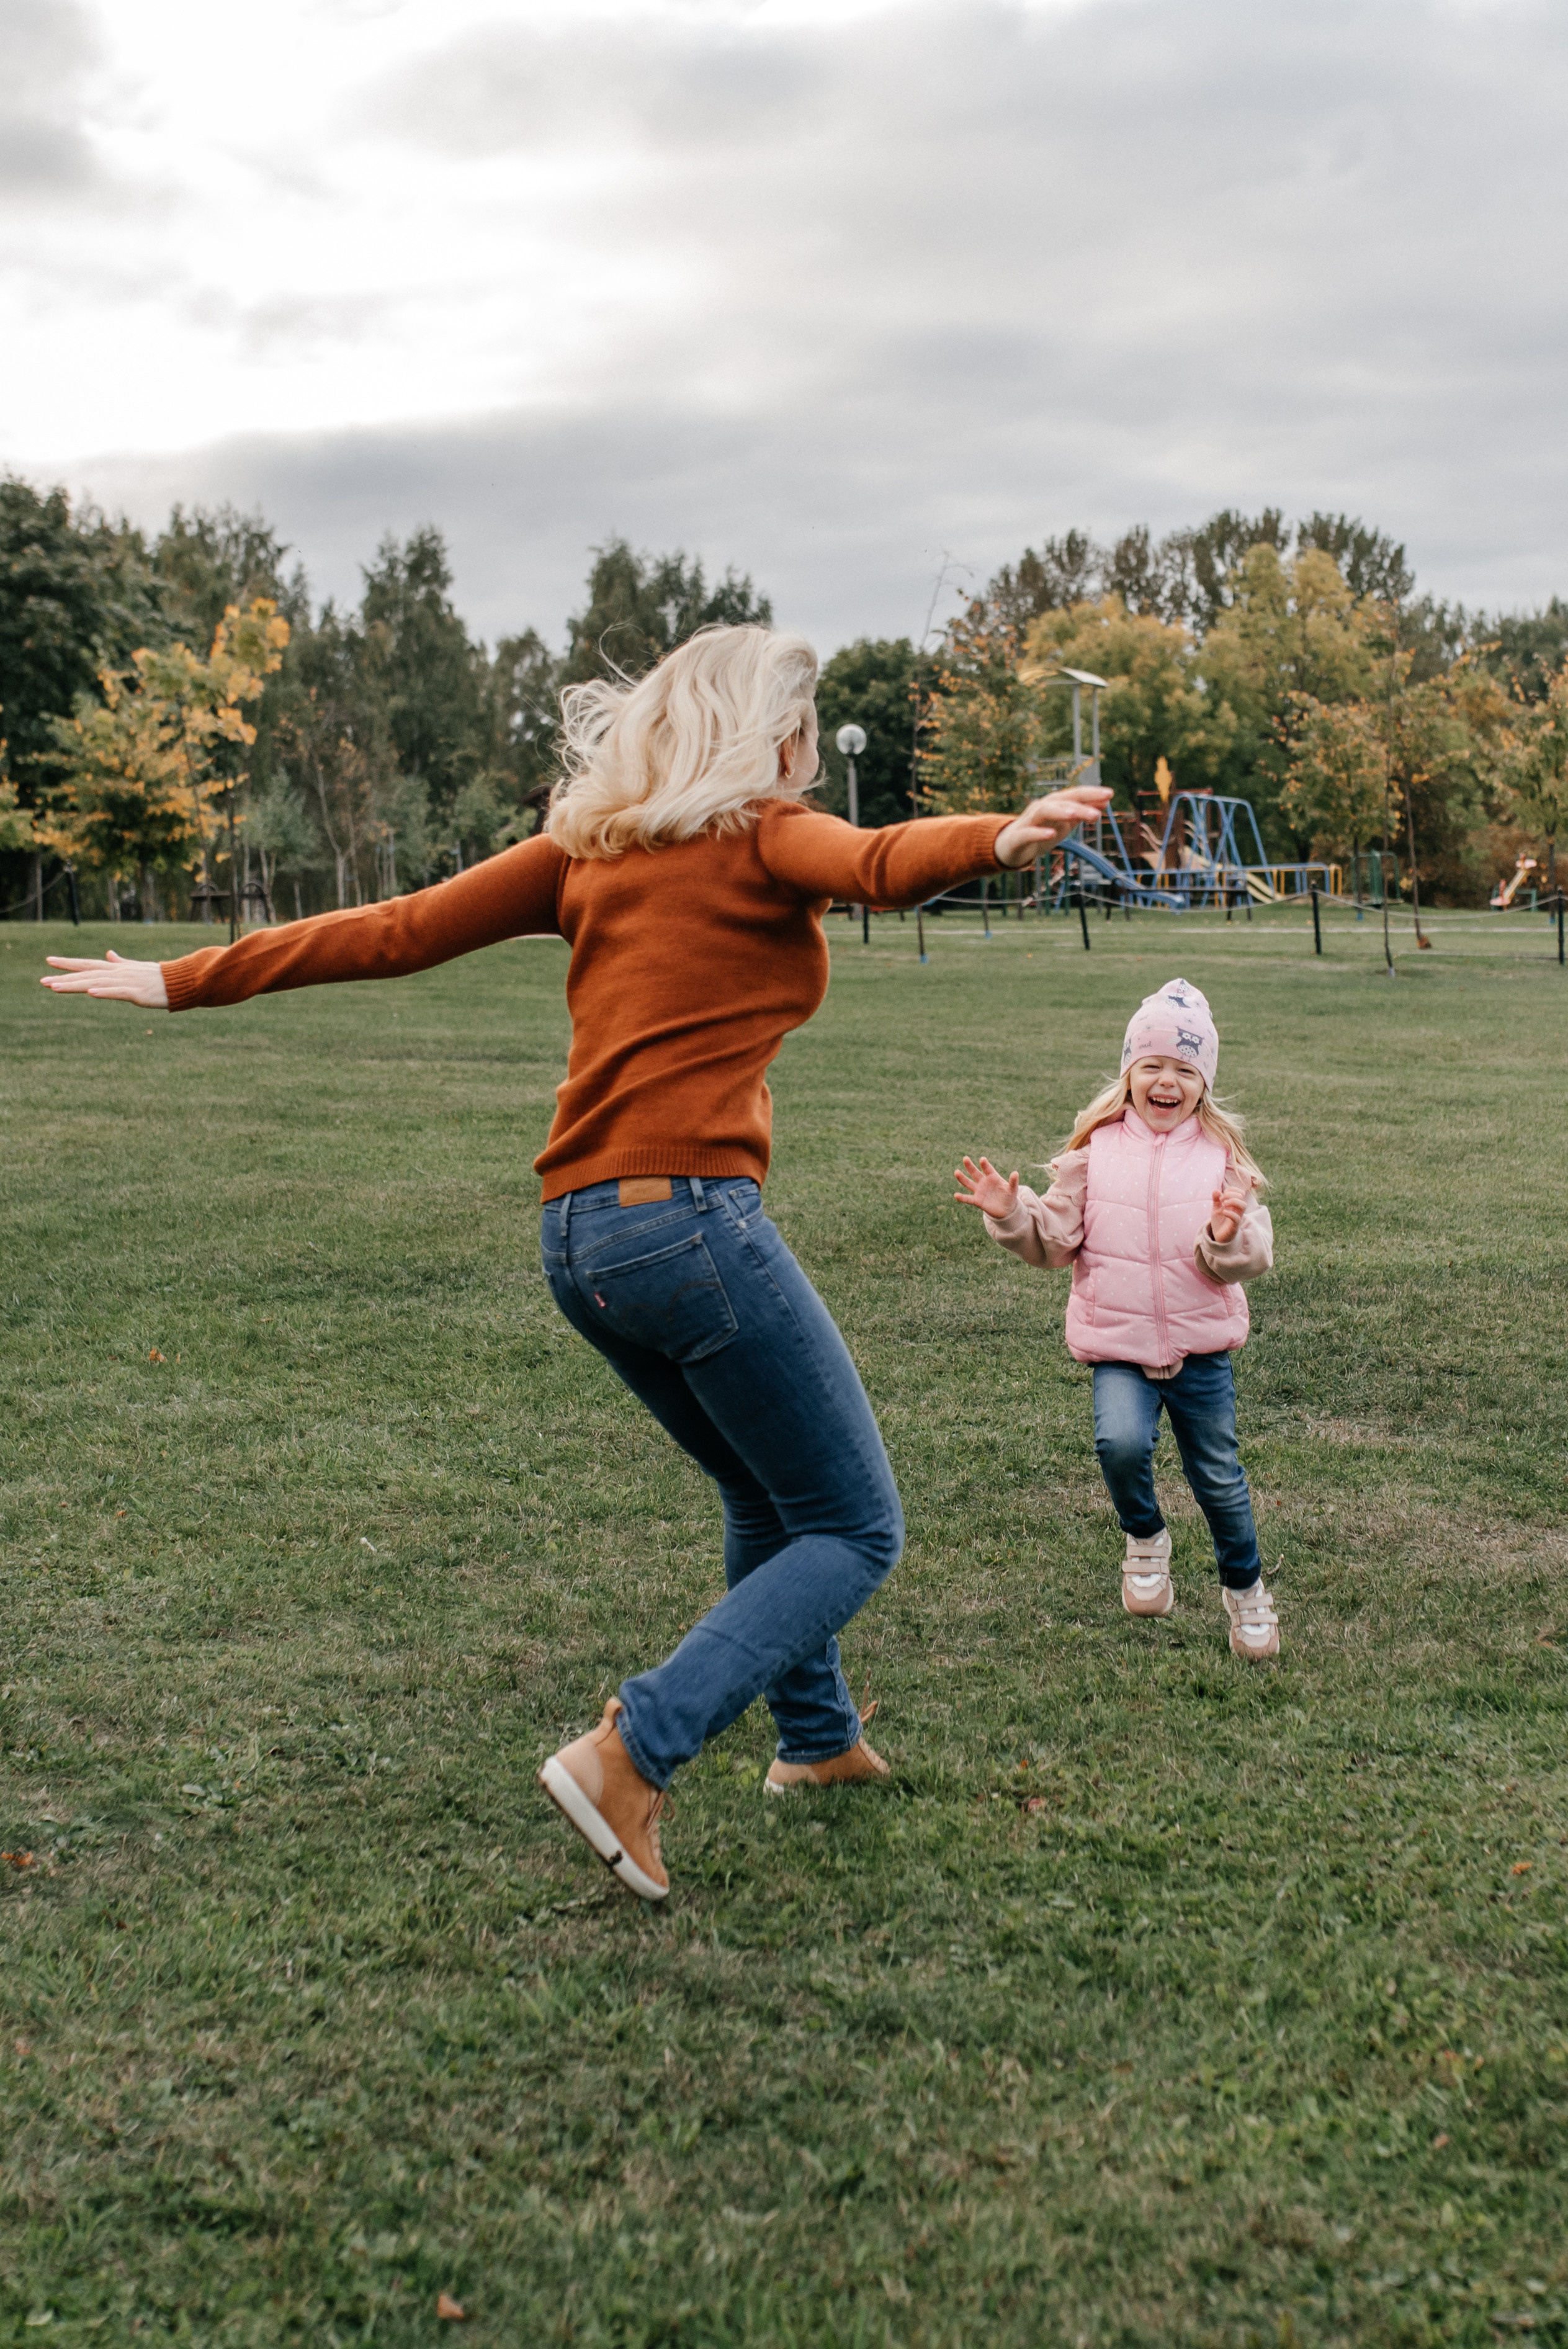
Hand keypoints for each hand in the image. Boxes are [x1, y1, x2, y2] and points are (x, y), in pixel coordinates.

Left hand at [41, 952, 168, 1009]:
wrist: (180, 981)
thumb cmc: (158, 977)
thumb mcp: (135, 967)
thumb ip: (120, 962)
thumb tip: (109, 954)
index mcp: (116, 968)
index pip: (87, 964)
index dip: (68, 963)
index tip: (49, 961)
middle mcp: (117, 973)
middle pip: (86, 974)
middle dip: (63, 977)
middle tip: (42, 981)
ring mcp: (126, 982)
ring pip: (95, 983)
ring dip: (74, 985)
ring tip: (55, 987)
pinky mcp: (136, 993)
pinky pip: (117, 992)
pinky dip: (103, 991)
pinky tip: (90, 992)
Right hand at [954, 1155, 1018, 1219]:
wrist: (1005, 1209)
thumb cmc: (1009, 1196)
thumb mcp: (1013, 1189)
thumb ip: (1013, 1182)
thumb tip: (1015, 1173)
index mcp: (993, 1177)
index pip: (988, 1169)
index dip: (985, 1165)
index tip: (982, 1159)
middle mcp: (984, 1182)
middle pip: (975, 1173)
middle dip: (970, 1166)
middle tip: (965, 1158)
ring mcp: (979, 1191)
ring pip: (969, 1183)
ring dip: (962, 1178)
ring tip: (956, 1172)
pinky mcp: (977, 1201)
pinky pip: (968, 1199)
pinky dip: (962, 1198)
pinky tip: (956, 1195)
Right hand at [994, 784, 1112, 868]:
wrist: (1009, 846)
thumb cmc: (1040, 832)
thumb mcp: (1065, 823)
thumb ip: (1083, 813)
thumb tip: (1105, 802)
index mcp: (1055, 804)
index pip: (1075, 795)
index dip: (1091, 793)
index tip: (1110, 794)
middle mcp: (1042, 808)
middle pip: (1062, 801)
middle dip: (1080, 804)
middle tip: (1098, 813)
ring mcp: (1029, 821)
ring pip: (1044, 811)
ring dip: (1060, 811)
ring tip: (1074, 815)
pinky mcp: (1018, 836)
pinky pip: (1028, 832)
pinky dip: (1039, 832)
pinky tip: (1051, 835)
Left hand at [1209, 1184, 1248, 1243]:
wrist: (1218, 1236)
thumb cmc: (1220, 1221)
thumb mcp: (1216, 1208)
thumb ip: (1216, 1199)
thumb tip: (1216, 1190)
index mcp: (1234, 1204)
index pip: (1239, 1192)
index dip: (1231, 1190)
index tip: (1221, 1196)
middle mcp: (1237, 1210)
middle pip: (1241, 1197)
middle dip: (1231, 1195)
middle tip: (1222, 1200)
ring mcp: (1237, 1217)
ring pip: (1243, 1205)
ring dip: (1233, 1201)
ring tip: (1224, 1204)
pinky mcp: (1234, 1226)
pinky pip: (1237, 1218)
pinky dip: (1230, 1213)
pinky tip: (1223, 1212)